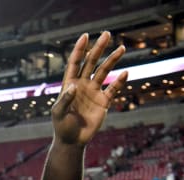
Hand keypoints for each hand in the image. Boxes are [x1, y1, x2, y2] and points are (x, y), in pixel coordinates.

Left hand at [52, 31, 127, 145]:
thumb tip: (73, 86)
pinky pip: (113, 89)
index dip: (79, 50)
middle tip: (107, 34)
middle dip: (98, 49)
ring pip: (104, 72)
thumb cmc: (61, 126)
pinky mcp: (103, 102)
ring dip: (112, 60)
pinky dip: (119, 81)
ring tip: (121, 48)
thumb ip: (64, 100)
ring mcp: (94, 92)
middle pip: (91, 63)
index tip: (85, 36)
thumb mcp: (58, 113)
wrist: (72, 140)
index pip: (75, 63)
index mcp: (69, 85)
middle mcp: (82, 85)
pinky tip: (125, 73)